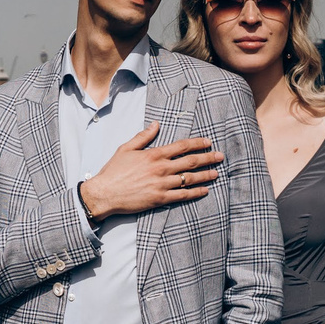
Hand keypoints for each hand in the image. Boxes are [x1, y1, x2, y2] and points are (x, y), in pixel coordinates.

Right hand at [79, 122, 224, 221]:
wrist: (104, 193)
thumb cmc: (113, 171)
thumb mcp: (126, 149)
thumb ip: (143, 136)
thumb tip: (156, 124)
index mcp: (154, 154)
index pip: (181, 146)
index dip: (197, 143)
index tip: (208, 142)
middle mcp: (161, 168)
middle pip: (190, 162)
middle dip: (207, 158)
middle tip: (220, 156)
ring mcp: (161, 185)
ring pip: (189, 179)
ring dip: (205, 175)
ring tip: (216, 172)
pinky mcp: (160, 199)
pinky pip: (182, 195)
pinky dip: (195, 193)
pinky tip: (205, 190)